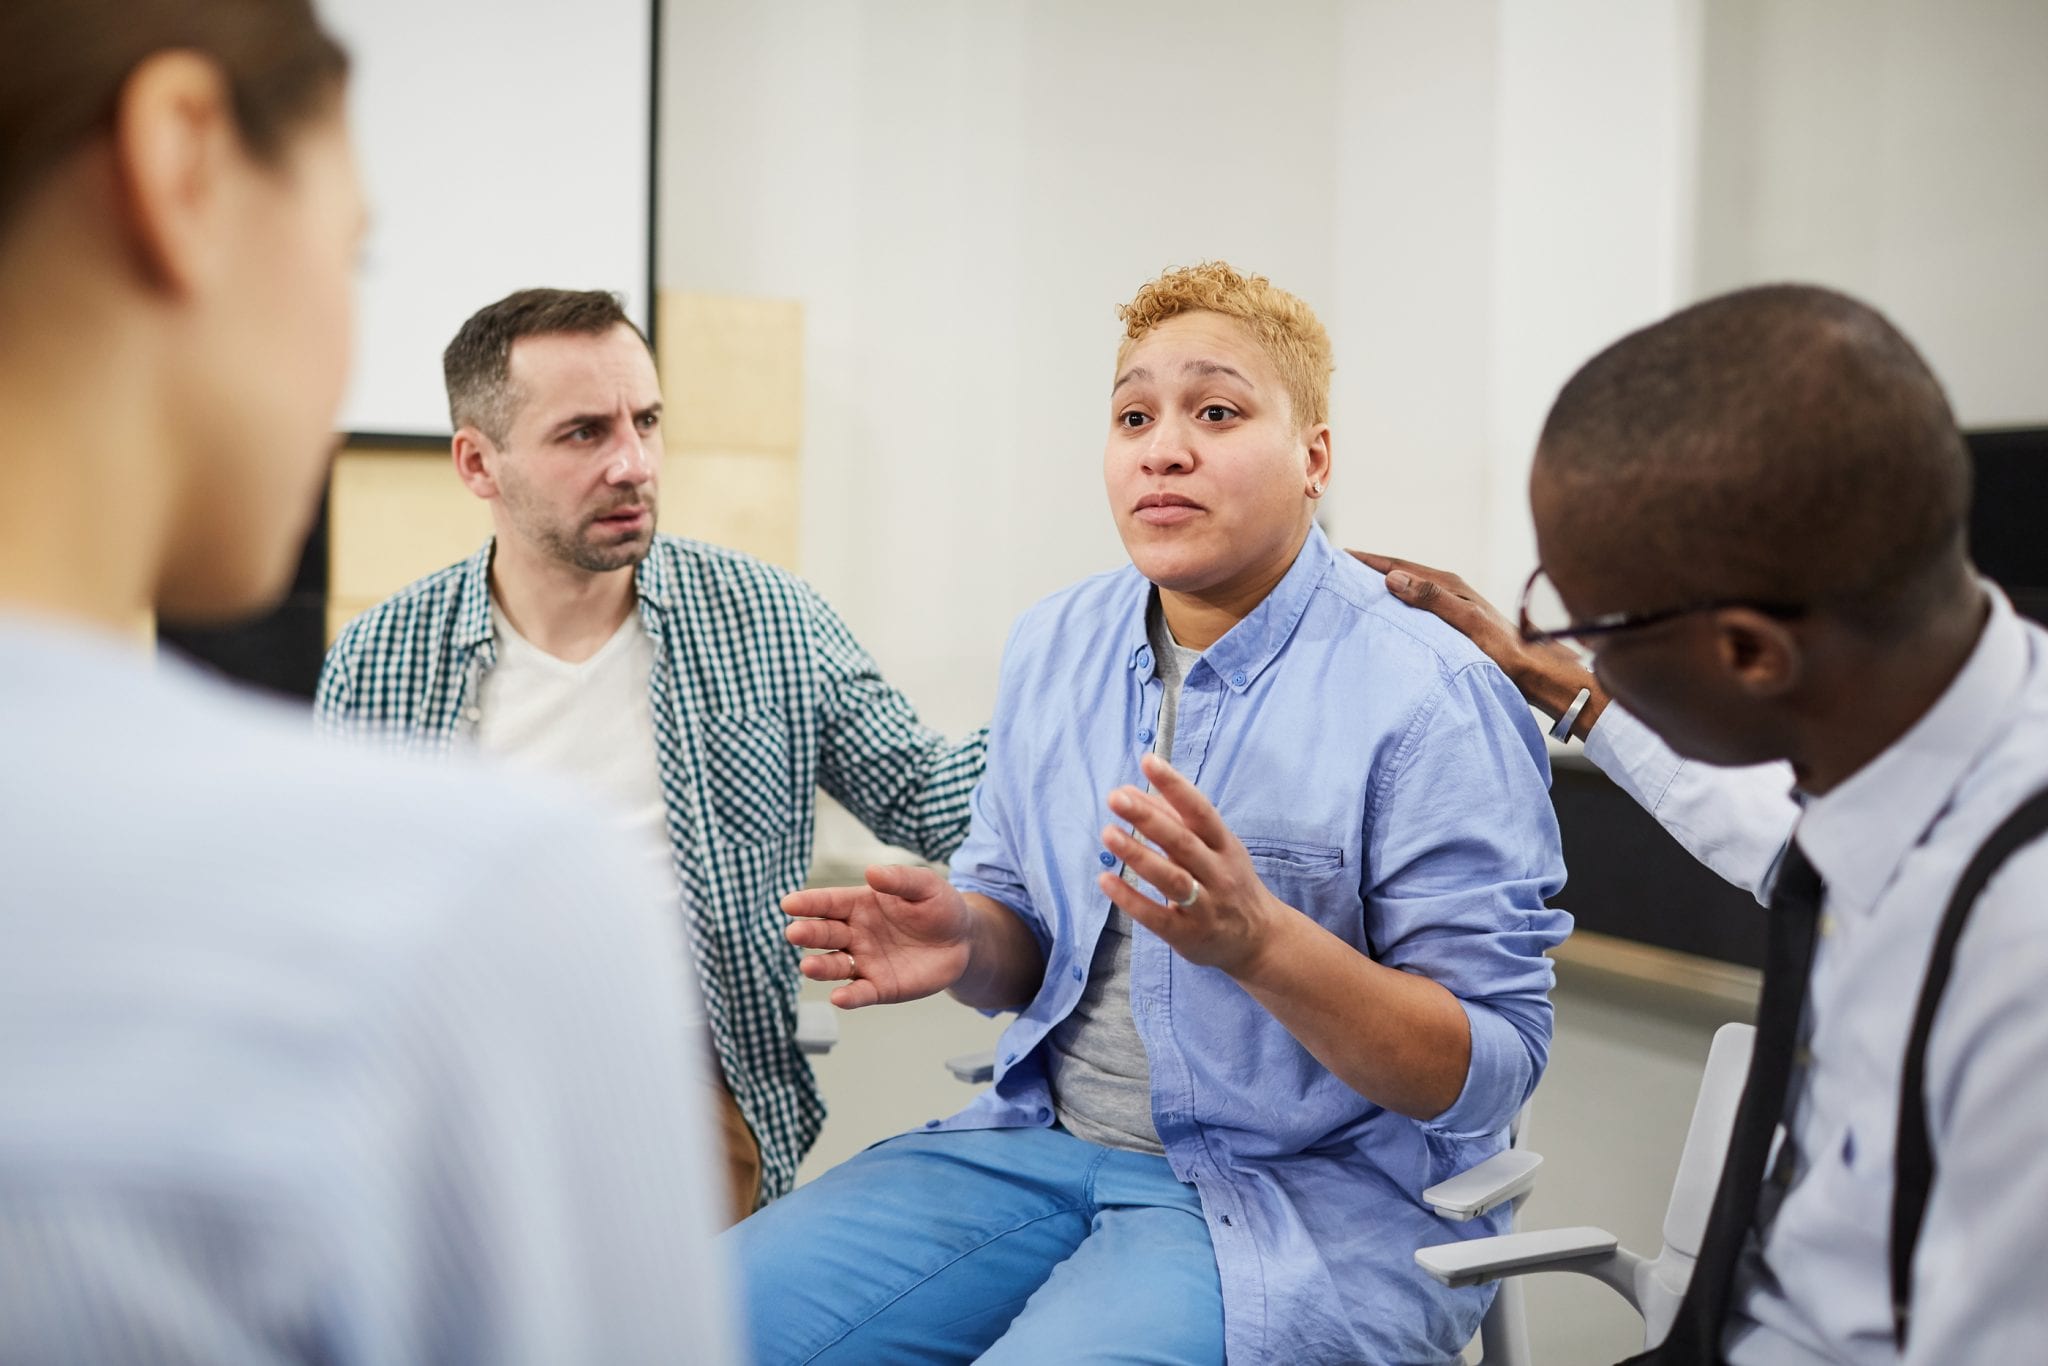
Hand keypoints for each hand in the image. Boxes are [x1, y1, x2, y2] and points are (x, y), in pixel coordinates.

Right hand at [782, 864, 973, 1008]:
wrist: (964, 941)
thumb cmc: (939, 907)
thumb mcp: (925, 885)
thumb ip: (900, 879)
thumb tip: (872, 872)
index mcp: (859, 905)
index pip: (828, 903)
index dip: (808, 903)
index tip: (789, 903)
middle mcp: (855, 934)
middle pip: (825, 933)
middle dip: (808, 933)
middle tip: (794, 933)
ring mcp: (865, 962)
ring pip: (835, 965)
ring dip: (820, 966)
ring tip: (808, 967)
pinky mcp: (879, 987)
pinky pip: (860, 993)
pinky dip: (849, 997)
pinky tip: (839, 997)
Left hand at [1098, 752, 1290, 977]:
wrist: (1260, 940)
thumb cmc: (1229, 883)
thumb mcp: (1215, 849)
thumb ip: (1176, 820)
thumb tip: (1134, 791)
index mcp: (1225, 846)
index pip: (1200, 811)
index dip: (1175, 785)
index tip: (1148, 761)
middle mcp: (1219, 873)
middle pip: (1183, 842)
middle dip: (1149, 818)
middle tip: (1116, 797)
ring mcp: (1205, 906)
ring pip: (1171, 878)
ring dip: (1138, 855)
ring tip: (1108, 833)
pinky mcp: (1189, 935)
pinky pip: (1157, 916)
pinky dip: (1131, 899)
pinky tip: (1105, 880)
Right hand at [1349, 550, 1606, 731]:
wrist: (1535, 672)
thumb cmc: (1504, 650)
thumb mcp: (1467, 622)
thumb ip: (1432, 598)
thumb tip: (1391, 577)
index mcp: (1449, 584)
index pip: (1399, 565)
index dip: (1368, 560)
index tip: (1338, 555)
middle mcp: (1449, 590)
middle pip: (1400, 573)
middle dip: (1369, 569)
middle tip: (1336, 569)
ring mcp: (1451, 606)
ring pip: (1406, 590)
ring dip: (1380, 587)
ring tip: (1353, 589)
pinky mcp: (1452, 623)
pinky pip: (1413, 608)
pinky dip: (1394, 606)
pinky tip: (1385, 616)